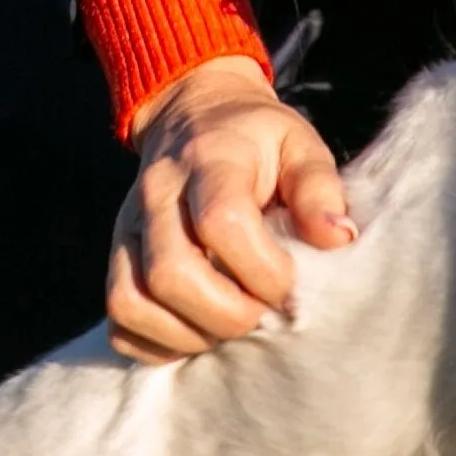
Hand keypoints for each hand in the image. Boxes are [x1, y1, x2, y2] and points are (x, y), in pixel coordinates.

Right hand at [106, 55, 355, 361]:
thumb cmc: (257, 140)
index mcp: (210, 159)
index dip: (261, 269)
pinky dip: (155, 341)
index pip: (220, 222)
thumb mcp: (299, 143)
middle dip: (225, 314)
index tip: (289, 283)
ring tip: (227, 322)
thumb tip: (338, 239)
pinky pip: (118, 318)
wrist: (193, 114)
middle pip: (169, 272)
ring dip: (188, 333)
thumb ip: (319, 188)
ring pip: (131, 301)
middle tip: (260, 312)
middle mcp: (158, 192)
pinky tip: (195, 327)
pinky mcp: (117, 255)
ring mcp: (128, 226)